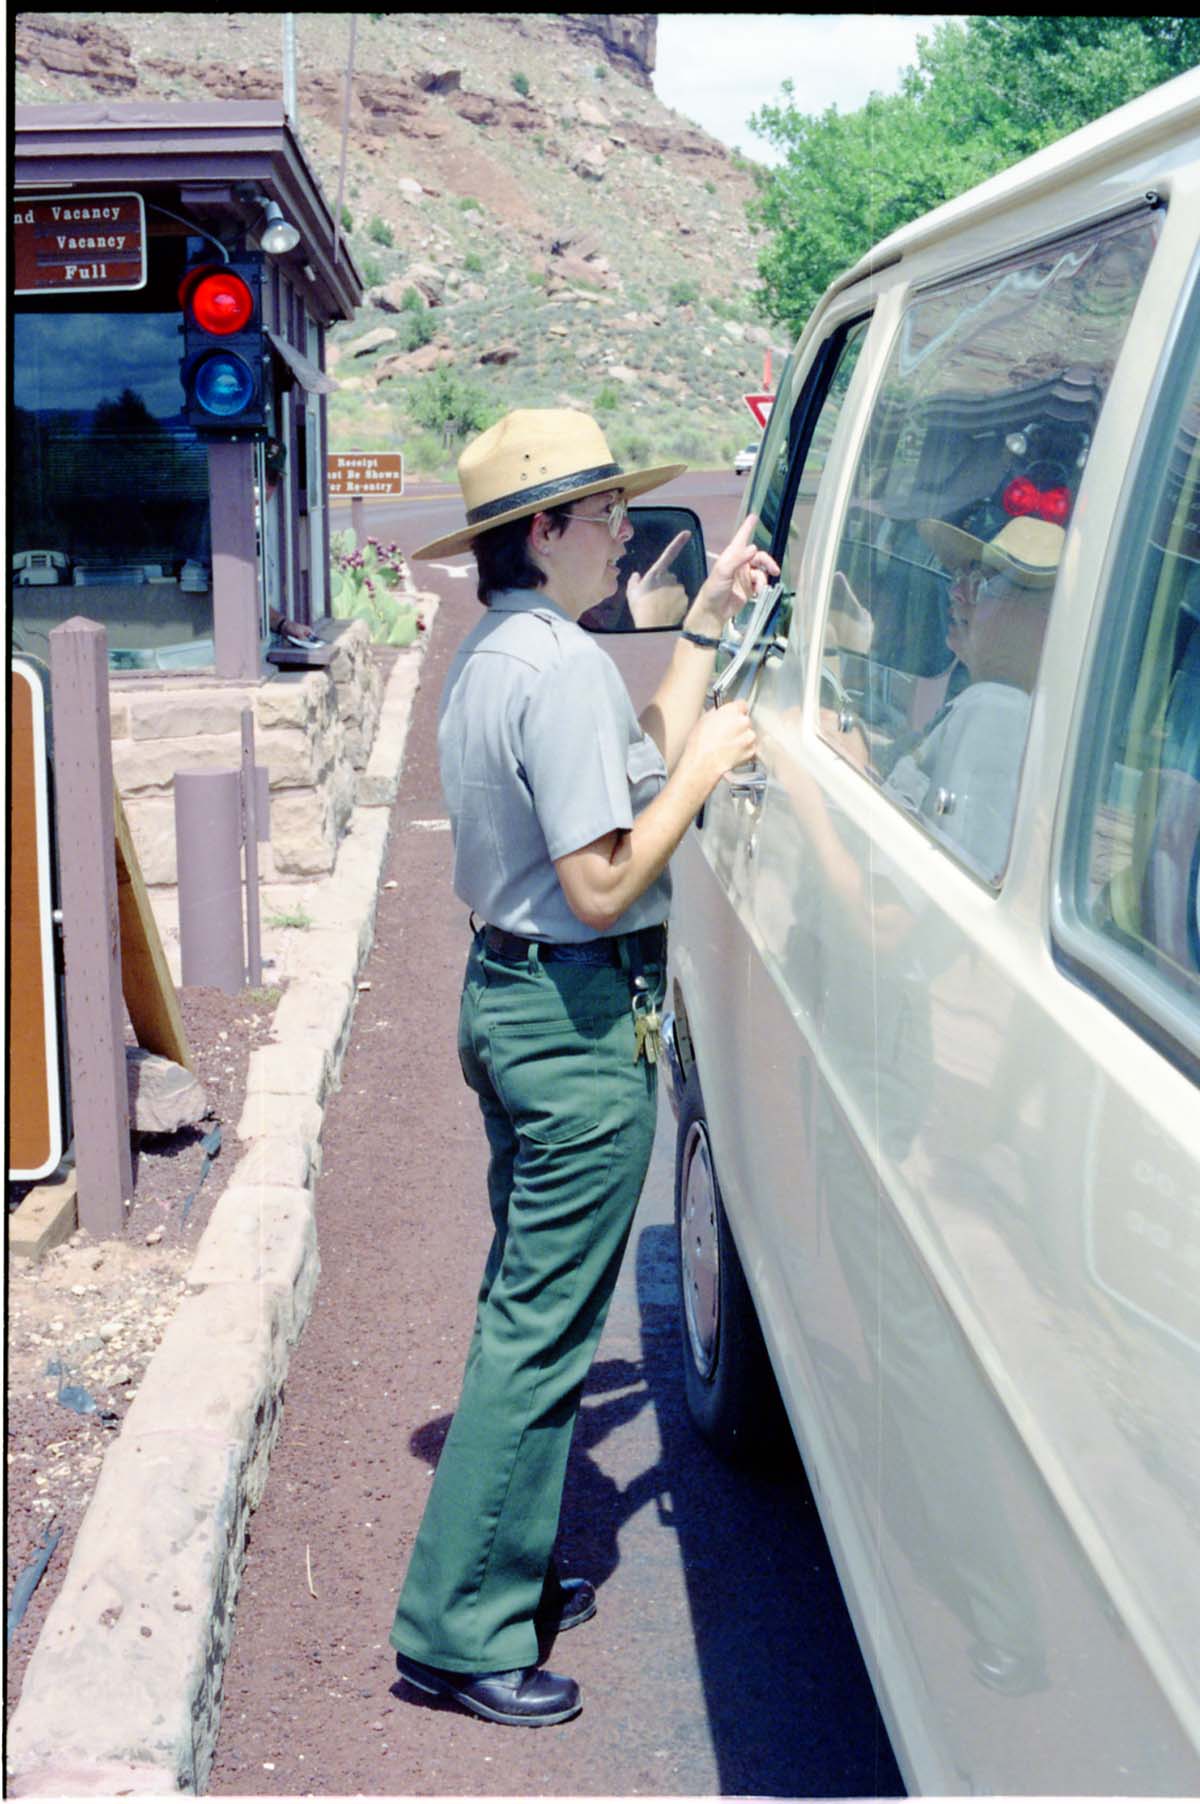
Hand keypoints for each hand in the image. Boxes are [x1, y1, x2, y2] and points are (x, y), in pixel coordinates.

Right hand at [626, 529, 690, 627]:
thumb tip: (636, 576)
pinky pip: (681, 599)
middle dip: (664, 584)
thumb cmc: (640, 608)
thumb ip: (634, 582)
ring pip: (675, 589)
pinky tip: (667, 611)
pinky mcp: (685, 600)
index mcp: (656, 573)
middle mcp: (670, 578)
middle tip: (654, 597)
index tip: (687, 533)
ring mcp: (679, 589)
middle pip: (669, 577)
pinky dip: (676, 604)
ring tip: (659, 606)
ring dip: (669, 595)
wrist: (653, 626)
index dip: (678, 542)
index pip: (669, 553)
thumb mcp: (631, 593)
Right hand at [681, 698, 757, 794]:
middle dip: (738, 726)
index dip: (736, 711)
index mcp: (732, 710)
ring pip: (748, 734)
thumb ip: (717, 713)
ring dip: (741, 738)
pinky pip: (750, 747)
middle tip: (726, 733)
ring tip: (727, 744)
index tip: (733, 715)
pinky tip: (731, 752)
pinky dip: (743, 750)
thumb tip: (720, 713)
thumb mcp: (704, 719)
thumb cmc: (700, 743)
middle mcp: (744, 721)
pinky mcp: (751, 751)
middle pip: (745, 720)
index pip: (742, 704)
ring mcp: (749, 737)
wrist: (703, 763)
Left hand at [691, 515, 779, 631]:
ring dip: (763, 578)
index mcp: (732, 556)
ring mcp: (746, 576)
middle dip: (768, 562)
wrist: (714, 611)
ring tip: (759, 588)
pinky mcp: (749, 588)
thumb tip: (754, 548)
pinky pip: (761, 583)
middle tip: (774, 570)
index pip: (742, 538)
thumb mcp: (723, 571)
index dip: (748, 527)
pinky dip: (761, 587)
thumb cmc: (714, 589)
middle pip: (759, 556)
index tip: (754, 516)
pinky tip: (756, 593)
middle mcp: (740, 563)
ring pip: (762, 571)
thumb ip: (738, 559)